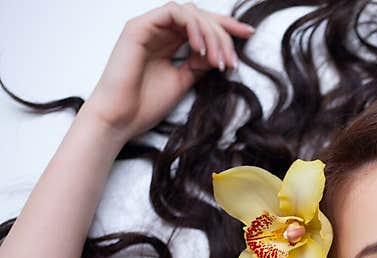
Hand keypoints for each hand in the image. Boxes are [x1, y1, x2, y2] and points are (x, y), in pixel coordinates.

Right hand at [82, 1, 254, 141]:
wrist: (120, 119)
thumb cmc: (145, 105)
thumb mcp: (183, 82)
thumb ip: (199, 64)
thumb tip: (219, 53)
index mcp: (169, 42)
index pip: (201, 27)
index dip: (226, 28)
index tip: (248, 35)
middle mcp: (159, 31)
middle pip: (200, 17)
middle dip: (223, 34)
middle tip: (233, 59)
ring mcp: (149, 27)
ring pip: (190, 13)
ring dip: (211, 34)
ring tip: (219, 60)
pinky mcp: (138, 27)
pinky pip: (172, 13)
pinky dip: (193, 27)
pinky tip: (202, 49)